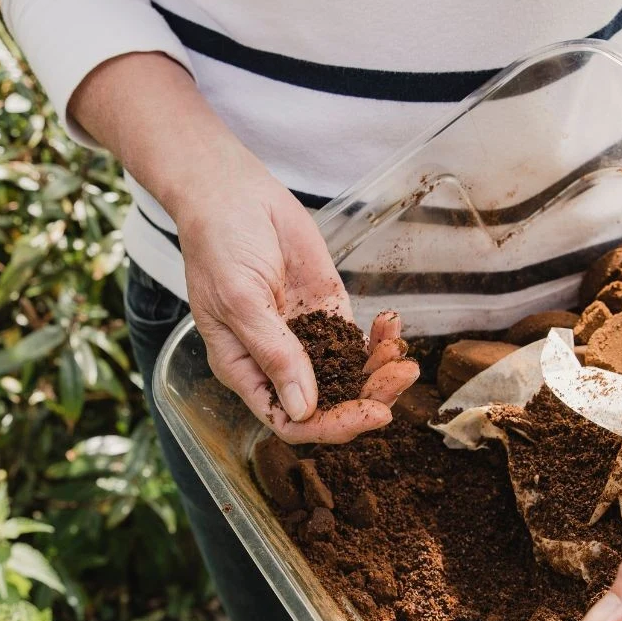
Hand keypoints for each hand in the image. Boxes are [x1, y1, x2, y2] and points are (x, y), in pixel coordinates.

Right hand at [176, 168, 417, 443]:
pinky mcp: (326, 311)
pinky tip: (392, 325)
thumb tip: (302, 409)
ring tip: (402, 353)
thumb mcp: (240, 301)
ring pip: (348, 376)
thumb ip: (273, 353)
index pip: (289, 420)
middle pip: (327, 404)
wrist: (232, 194)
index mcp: (245, 370)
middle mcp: (276, 362)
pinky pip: (357, 340)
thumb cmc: (219, 245)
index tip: (370, 413)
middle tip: (401, 377)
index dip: (330, 426)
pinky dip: (380, 339)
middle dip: (368, 397)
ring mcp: (304, 338)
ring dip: (379, 371)